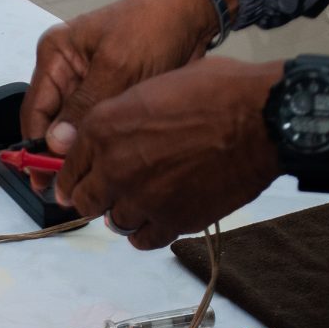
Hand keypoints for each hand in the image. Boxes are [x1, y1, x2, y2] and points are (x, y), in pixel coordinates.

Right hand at [20, 0, 237, 190]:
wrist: (193, 14)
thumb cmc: (154, 26)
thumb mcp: (117, 66)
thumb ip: (84, 106)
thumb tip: (55, 142)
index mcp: (56, 55)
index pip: (35, 110)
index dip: (36, 147)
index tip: (43, 178)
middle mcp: (66, 71)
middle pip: (51, 123)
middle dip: (56, 156)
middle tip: (65, 190)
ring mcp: (86, 84)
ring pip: (73, 130)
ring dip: (78, 153)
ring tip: (86, 183)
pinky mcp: (108, 95)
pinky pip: (95, 127)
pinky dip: (96, 145)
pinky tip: (103, 166)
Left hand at [53, 57, 283, 249]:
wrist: (259, 119)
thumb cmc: (214, 92)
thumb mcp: (152, 88)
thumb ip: (120, 119)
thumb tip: (108, 138)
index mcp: (103, 127)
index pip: (69, 167)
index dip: (71, 177)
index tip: (74, 185)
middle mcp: (114, 166)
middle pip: (85, 200)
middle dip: (93, 198)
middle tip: (106, 197)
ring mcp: (141, 197)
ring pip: (113, 221)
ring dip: (122, 214)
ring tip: (140, 203)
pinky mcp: (171, 220)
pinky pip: (143, 239)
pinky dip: (145, 233)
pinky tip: (154, 220)